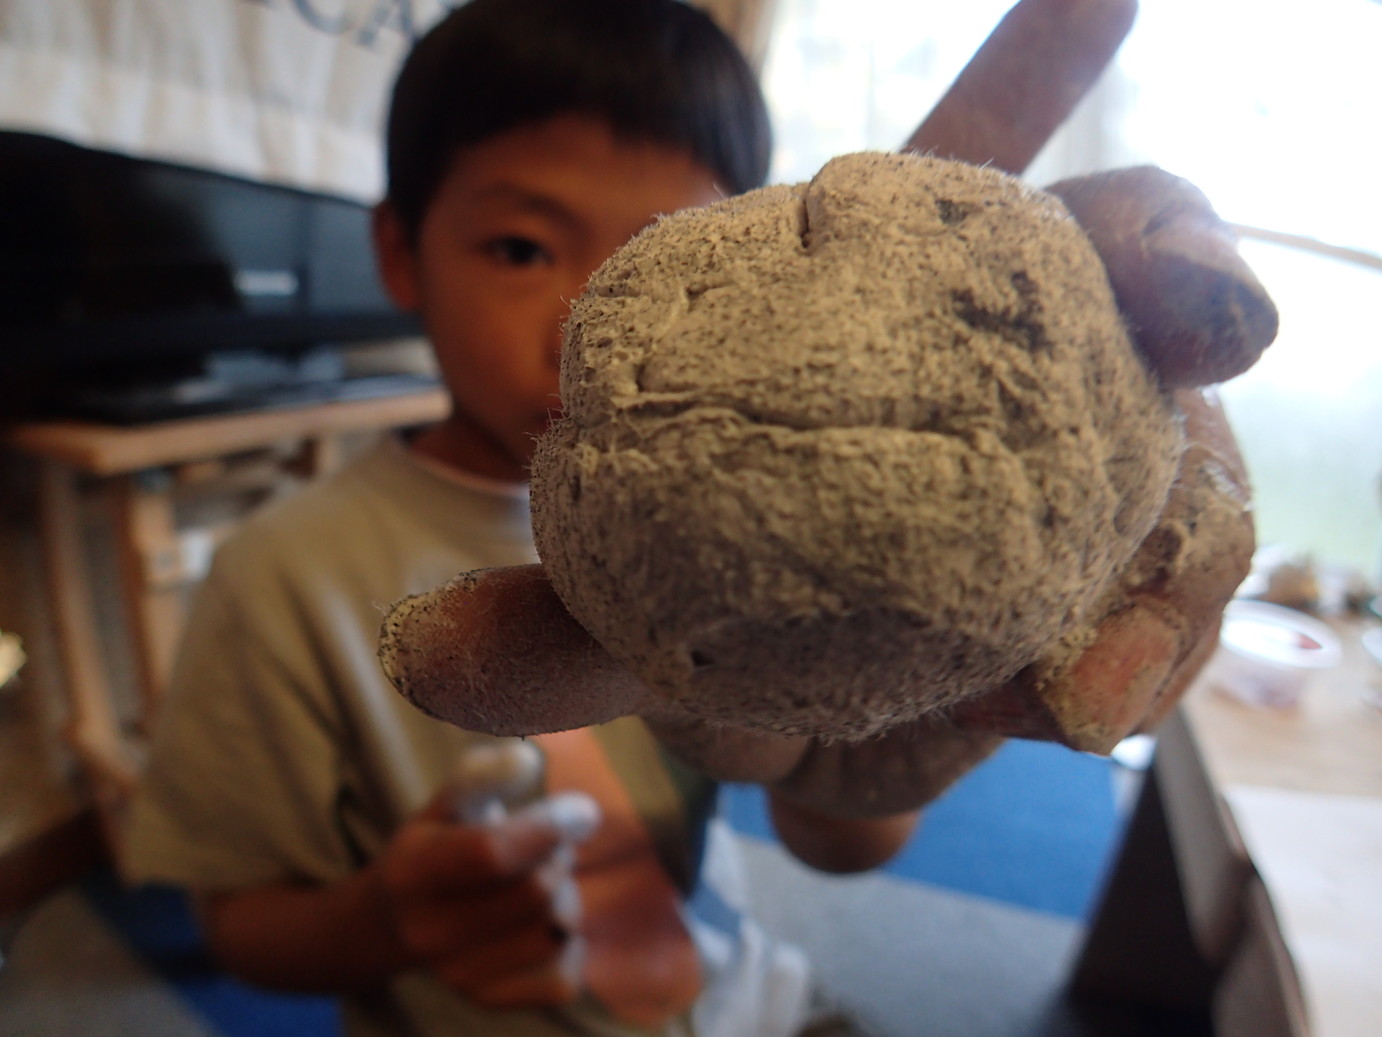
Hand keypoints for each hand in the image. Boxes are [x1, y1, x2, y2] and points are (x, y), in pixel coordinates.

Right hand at [373, 788, 596, 1009]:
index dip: (549, 826)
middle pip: (536, 891)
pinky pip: (566, 975)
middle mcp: (429, 933)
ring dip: (566, 896)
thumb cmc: (436, 845)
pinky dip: (571, 945)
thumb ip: (484, 773)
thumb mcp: (447, 802)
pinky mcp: (490, 1000)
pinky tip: (543, 922)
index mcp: (413, 872)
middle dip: (559, 856)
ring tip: (541, 880)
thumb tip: (527, 758)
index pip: (492, 853)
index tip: (583, 809)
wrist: (394, 922)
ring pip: (556, 930)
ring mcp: (458, 976)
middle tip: (550, 844)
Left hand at [376, 167, 1269, 818]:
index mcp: (879, 325)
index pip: (970, 167)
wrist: (799, 757)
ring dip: (1182, 508)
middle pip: (1126, 264)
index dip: (1029, 81)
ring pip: (1186, 445)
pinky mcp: (1111, 606)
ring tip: (1094, 649)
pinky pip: (1168, 605)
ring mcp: (1080, 491)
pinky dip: (1149, 643)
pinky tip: (1082, 693)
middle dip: (1174, 251)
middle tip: (1204, 304)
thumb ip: (547, 634)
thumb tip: (420, 644)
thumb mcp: (626, 628)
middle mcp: (1004, 382)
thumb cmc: (719, 650)